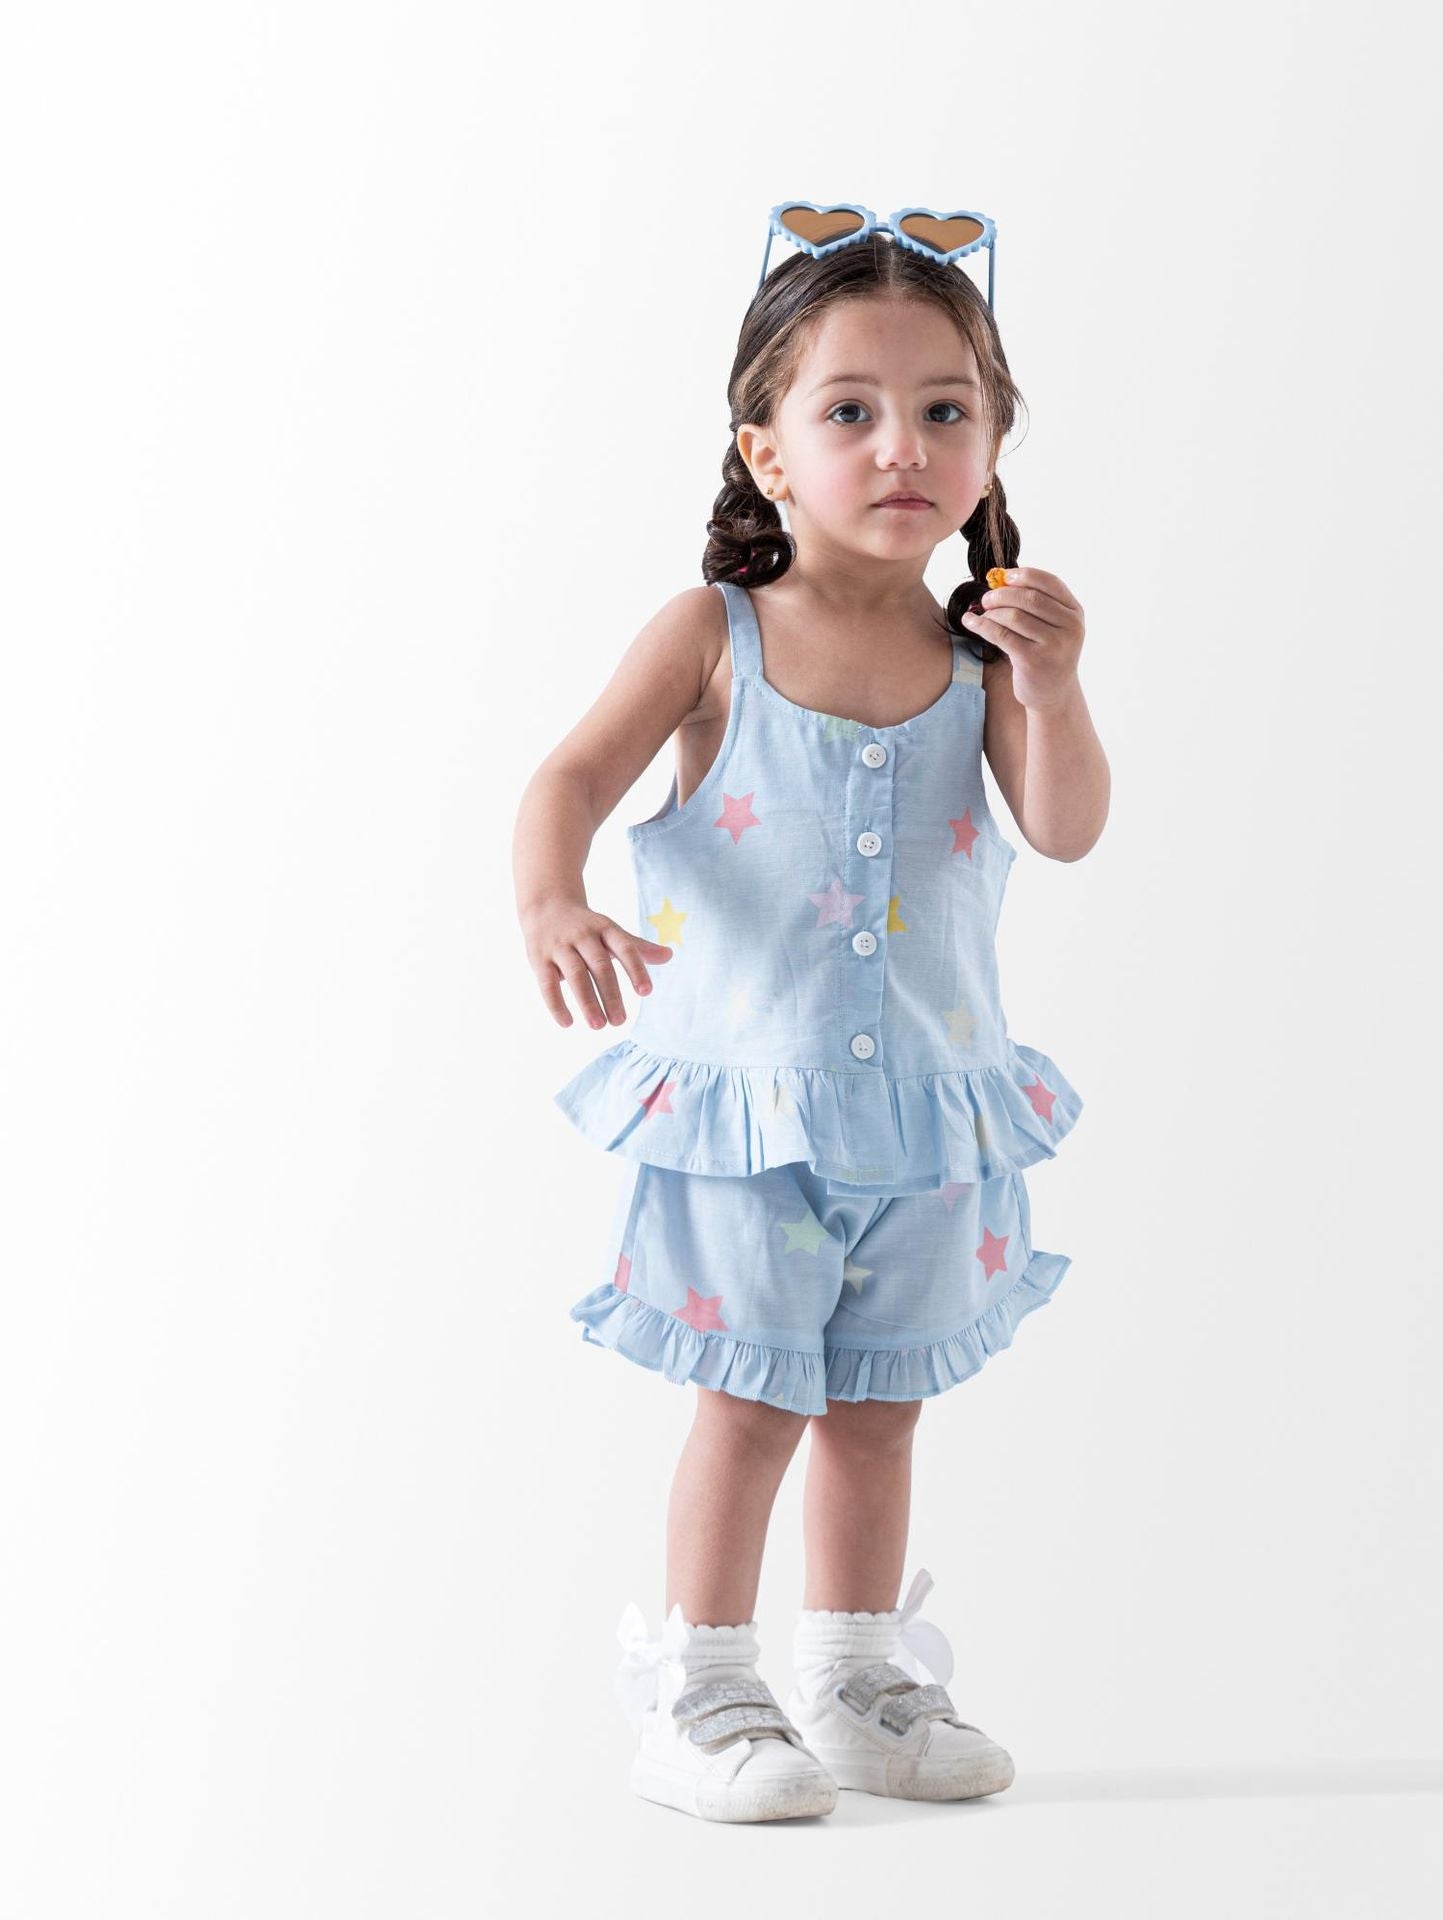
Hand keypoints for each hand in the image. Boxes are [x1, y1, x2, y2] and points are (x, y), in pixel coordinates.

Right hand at [524, 898, 673, 1030]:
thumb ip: (637, 947)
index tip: (646, 992)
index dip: (635, 968)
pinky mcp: (539, 959)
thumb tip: (669, 956)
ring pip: (575, 975)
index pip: (624, 947)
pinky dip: (556, 1004)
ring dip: (587, 1002)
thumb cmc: (586, 926)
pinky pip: (547, 984)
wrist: (546, 906)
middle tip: (620, 1021)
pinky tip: (567, 1023)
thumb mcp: (611, 931)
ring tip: (599, 1026)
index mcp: (604, 928)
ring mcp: (559, 947)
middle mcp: (583, 936)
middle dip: (611, 994)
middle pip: (599, 966)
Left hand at [961, 566, 1084, 711]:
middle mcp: (1069, 628)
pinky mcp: (1032, 661)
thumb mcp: (1054, 627)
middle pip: (1029, 598)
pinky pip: (1001, 635)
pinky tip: (970, 622)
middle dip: (1003, 594)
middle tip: (986, 599)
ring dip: (992, 612)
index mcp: (1075, 613)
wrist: (1054, 694)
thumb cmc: (1048, 654)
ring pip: (1013, 616)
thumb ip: (1038, 604)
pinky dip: (982, 625)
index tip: (1004, 576)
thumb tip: (1000, 579)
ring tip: (982, 614)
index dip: (1025, 575)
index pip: (1050, 583)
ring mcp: (1053, 645)